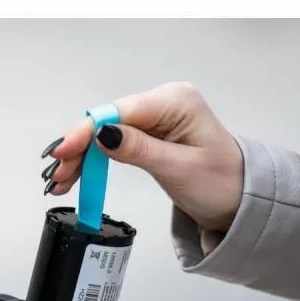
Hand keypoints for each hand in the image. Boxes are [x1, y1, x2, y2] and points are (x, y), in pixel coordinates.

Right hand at [40, 82, 243, 233]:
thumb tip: (103, 134)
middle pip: (107, 120)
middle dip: (79, 148)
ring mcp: (156, 116)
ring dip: (82, 156)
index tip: (63, 151)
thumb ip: (139, 149)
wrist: (240, 199)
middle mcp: (164, 102)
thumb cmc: (221, 183)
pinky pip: (114, 141)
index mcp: (176, 101)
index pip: (119, 111)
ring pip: (105, 132)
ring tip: (62, 181)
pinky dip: (95, 158)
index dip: (86, 131)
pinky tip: (77, 173)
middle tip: (58, 176)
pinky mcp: (150, 132)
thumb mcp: (178, 169)